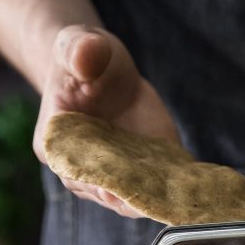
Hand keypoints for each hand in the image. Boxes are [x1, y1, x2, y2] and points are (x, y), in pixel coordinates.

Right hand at [34, 24, 178, 217]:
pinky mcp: (139, 167)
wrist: (103, 67)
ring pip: (127, 195)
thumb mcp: (79, 44)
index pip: (69, 164)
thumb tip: (85, 54)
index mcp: (56, 140)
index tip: (106, 187)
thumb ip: (80, 50)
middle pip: (99, 188)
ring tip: (168, 201)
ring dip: (147, 199)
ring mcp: (110, 171)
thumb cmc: (83, 55)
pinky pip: (152, 184)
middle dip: (121, 196)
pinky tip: (188, 190)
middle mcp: (80, 165)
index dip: (87, 178)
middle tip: (144, 200)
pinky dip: (168, 190)